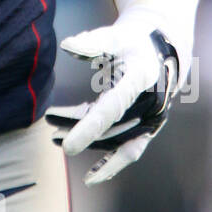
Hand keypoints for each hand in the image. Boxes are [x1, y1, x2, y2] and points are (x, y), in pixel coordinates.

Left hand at [45, 13, 180, 184]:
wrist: (162, 50)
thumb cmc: (134, 41)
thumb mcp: (115, 35)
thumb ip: (92, 42)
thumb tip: (67, 45)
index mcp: (140, 79)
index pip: (111, 108)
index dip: (88, 128)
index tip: (68, 147)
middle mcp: (150, 104)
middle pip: (111, 129)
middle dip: (78, 132)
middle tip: (50, 130)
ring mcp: (151, 119)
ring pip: (116, 140)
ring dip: (87, 141)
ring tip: (54, 135)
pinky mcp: (147, 127)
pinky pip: (130, 150)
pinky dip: (110, 162)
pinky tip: (91, 175)